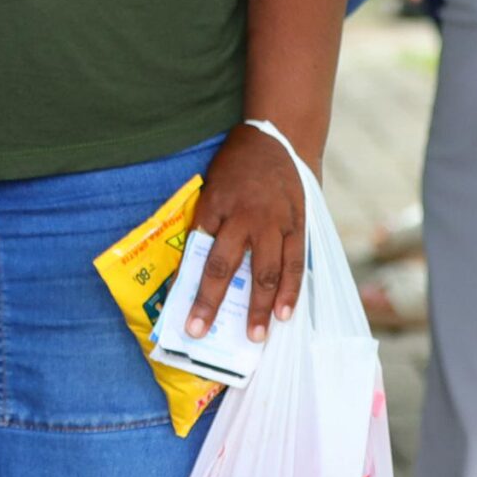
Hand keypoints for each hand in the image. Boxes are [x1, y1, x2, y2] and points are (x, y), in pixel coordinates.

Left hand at [183, 124, 306, 343]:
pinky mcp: (298, 226)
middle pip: (224, 267)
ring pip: (266, 272)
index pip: (195, 252)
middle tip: (200, 332)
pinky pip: (294, 264)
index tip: (178, 310)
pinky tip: (286, 314)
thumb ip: (205, 224)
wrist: (276, 139)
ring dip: (259, 308)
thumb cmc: (234, 168)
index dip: (187, 283)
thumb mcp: (209, 189)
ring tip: (255, 337)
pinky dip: (291, 292)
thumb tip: (192, 266)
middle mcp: (243, 218)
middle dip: (211, 303)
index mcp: (214, 207)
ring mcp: (274, 224)